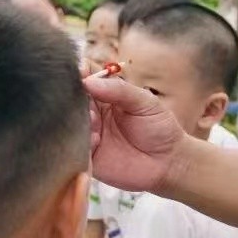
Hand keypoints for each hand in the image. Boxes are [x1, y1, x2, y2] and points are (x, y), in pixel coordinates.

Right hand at [82, 73, 186, 193]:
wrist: (168, 163)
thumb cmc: (159, 128)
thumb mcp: (144, 102)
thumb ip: (120, 90)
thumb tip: (90, 81)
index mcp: (104, 96)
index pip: (84, 78)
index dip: (78, 74)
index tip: (79, 74)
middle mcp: (92, 113)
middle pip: (70, 100)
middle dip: (73, 98)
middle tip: (87, 102)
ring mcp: (88, 135)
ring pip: (69, 124)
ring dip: (77, 121)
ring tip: (94, 121)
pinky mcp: (87, 157)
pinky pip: (74, 149)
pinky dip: (81, 143)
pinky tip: (97, 141)